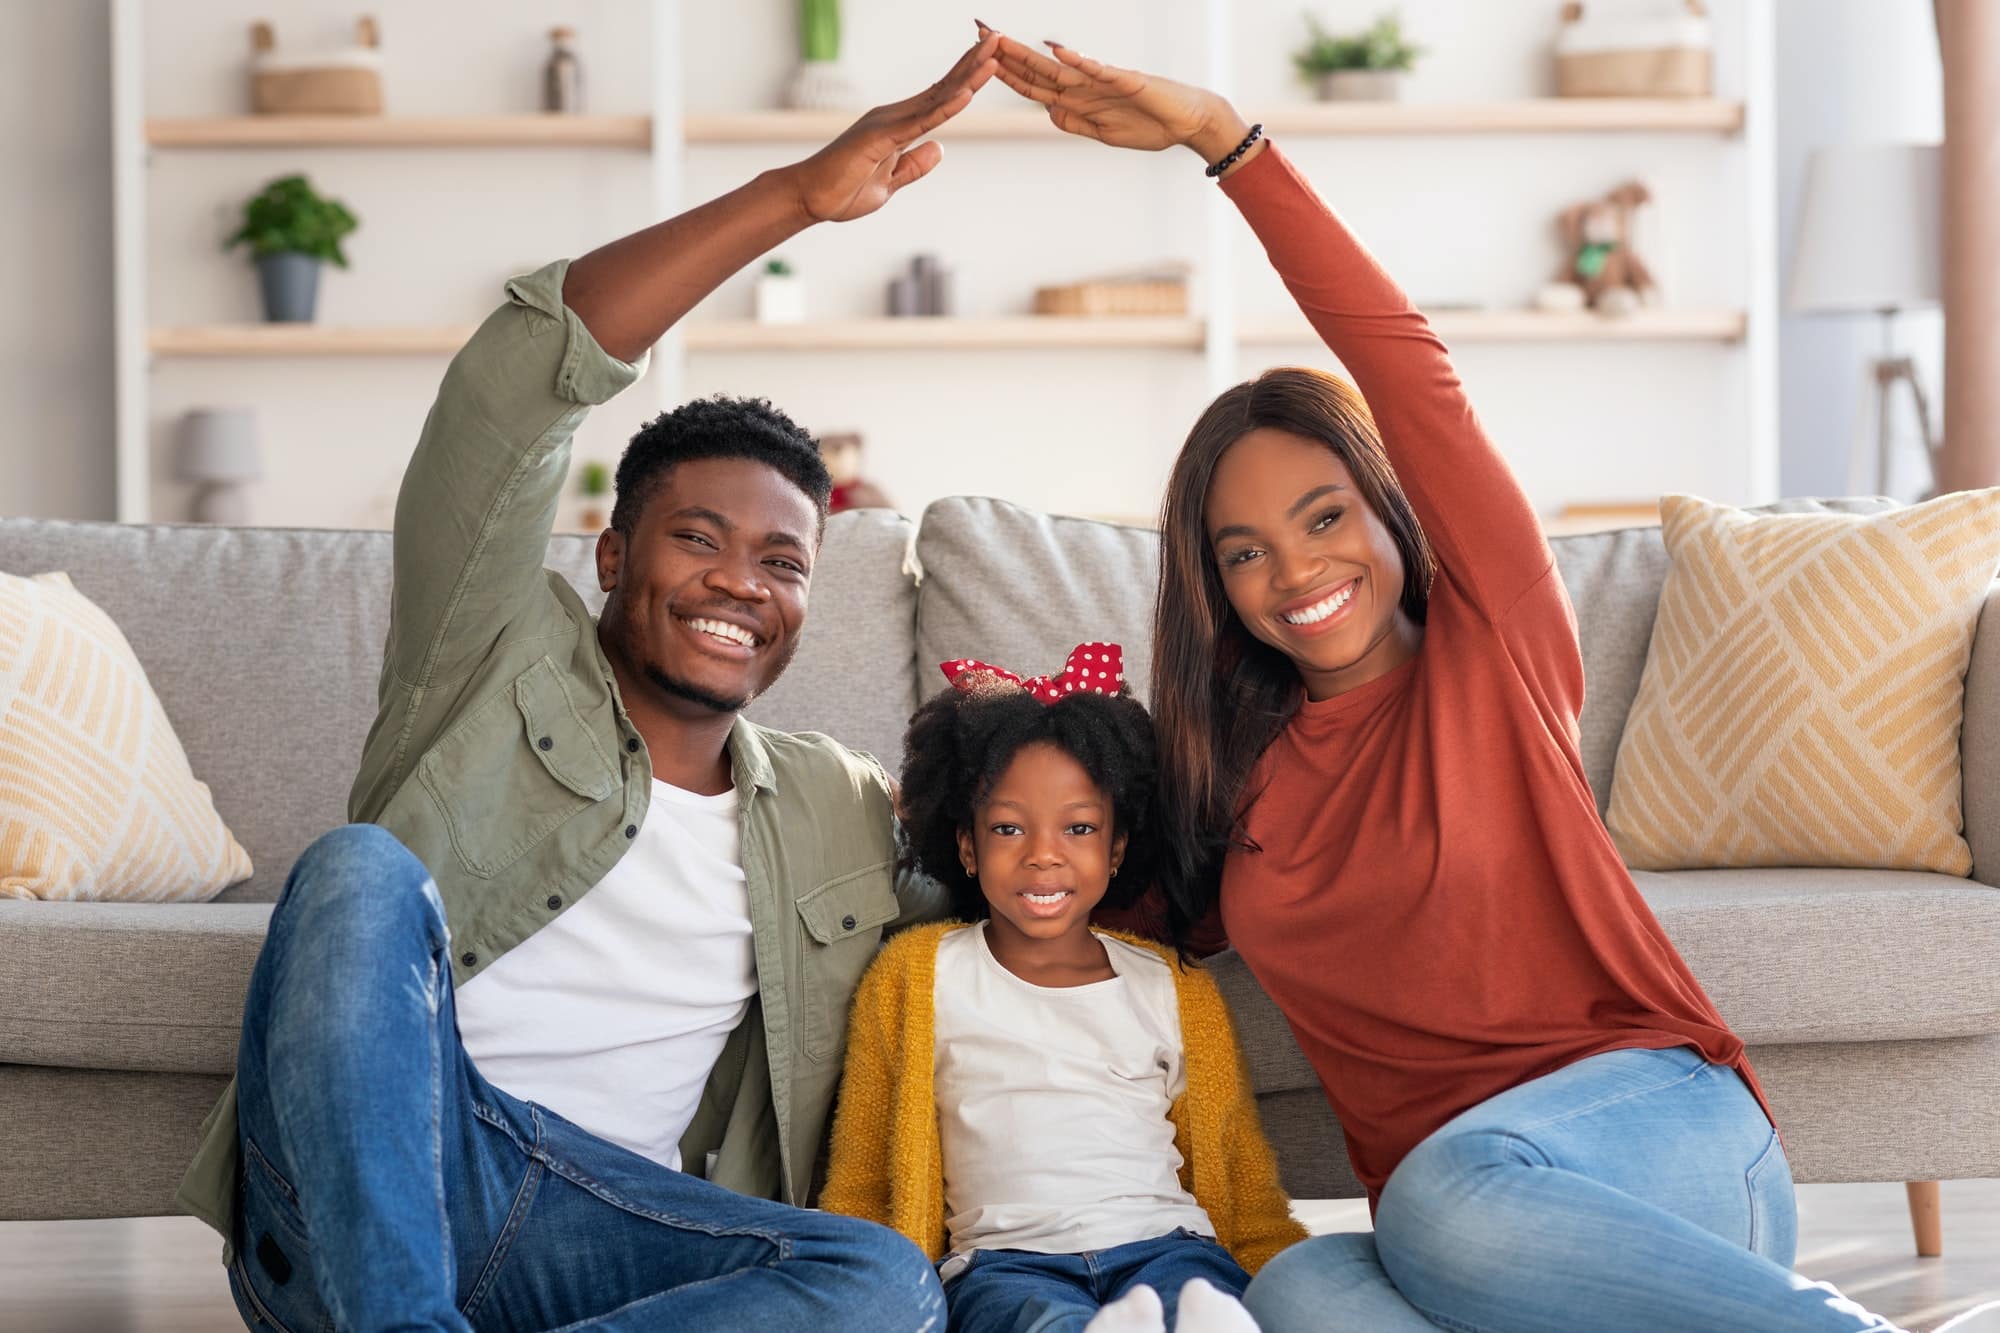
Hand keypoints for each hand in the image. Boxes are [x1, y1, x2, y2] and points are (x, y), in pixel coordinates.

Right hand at [786, 34, 998, 222]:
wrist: (810, 198)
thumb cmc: (843, 190)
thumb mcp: (890, 183)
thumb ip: (914, 165)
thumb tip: (940, 147)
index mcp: (898, 125)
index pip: (940, 98)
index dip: (966, 79)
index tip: (990, 60)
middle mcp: (894, 116)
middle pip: (943, 87)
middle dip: (973, 63)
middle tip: (999, 38)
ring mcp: (887, 123)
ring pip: (937, 97)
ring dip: (967, 75)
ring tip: (993, 52)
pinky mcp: (880, 137)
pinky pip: (920, 121)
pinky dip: (946, 106)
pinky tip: (968, 93)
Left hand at [987, 28, 1249, 164]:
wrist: (1189, 123)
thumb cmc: (1150, 127)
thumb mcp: (1104, 134)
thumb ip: (1076, 123)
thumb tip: (1049, 112)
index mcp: (1077, 101)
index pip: (1033, 85)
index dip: (1005, 73)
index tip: (978, 61)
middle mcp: (1084, 86)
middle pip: (1036, 68)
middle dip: (1005, 51)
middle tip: (977, 31)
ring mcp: (1102, 81)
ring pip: (1057, 66)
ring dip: (1028, 53)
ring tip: (1001, 38)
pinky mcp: (1124, 81)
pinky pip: (1097, 70)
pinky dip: (1077, 60)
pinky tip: (1056, 50)